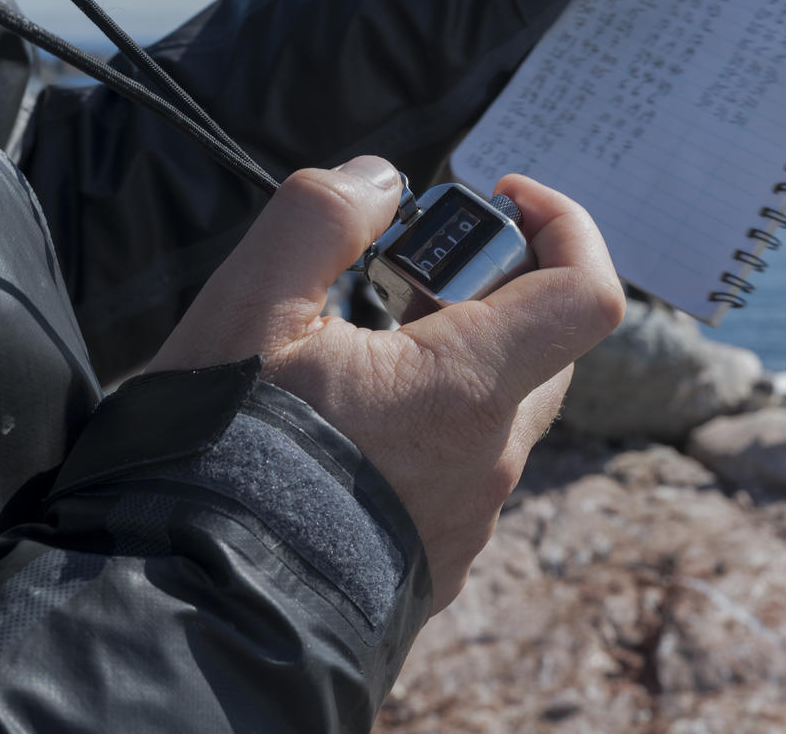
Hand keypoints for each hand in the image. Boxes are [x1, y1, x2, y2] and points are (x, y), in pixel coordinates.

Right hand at [147, 156, 624, 613]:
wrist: (199, 604)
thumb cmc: (224, 456)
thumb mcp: (250, 309)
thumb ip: (320, 218)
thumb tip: (381, 182)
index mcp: (466, 387)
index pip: (586, 293)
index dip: (564, 225)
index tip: (502, 198)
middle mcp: (490, 456)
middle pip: (544, 344)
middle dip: (494, 289)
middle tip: (406, 279)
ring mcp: (471, 514)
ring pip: (501, 410)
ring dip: (457, 361)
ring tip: (363, 355)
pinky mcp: (442, 554)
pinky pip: (465, 469)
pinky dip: (434, 425)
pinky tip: (356, 429)